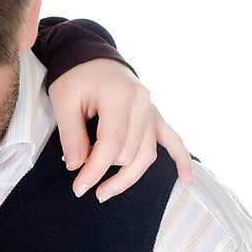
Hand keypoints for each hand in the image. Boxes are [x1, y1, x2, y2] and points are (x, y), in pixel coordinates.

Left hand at [48, 58, 192, 202]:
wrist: (93, 58)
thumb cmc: (76, 77)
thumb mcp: (63, 101)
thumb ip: (72, 135)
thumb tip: (78, 167)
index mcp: (120, 96)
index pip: (111, 145)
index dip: (95, 171)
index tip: (79, 188)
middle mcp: (142, 104)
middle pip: (129, 153)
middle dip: (105, 173)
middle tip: (80, 184)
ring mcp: (152, 110)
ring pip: (147, 154)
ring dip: (127, 178)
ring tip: (104, 193)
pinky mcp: (155, 116)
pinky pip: (173, 140)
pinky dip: (182, 161)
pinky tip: (187, 180)